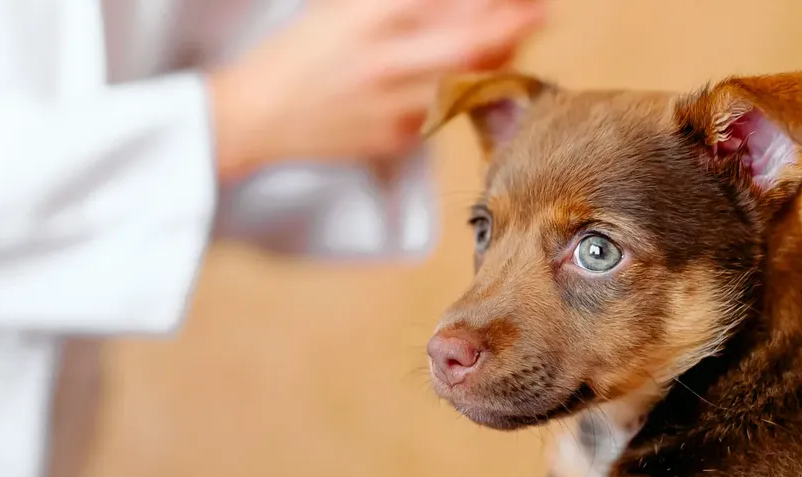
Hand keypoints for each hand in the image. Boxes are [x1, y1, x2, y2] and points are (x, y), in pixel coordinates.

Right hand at [207, 0, 545, 179]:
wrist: (259, 114)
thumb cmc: (305, 51)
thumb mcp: (345, 9)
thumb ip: (405, 4)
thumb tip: (463, 3)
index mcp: (367, 17)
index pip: (450, 2)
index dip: (491, 1)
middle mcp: (383, 60)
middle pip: (470, 43)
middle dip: (514, 27)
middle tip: (541, 14)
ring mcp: (391, 103)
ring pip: (466, 83)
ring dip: (500, 61)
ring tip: (517, 42)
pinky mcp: (395, 137)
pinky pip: (444, 111)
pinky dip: (469, 91)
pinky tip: (480, 77)